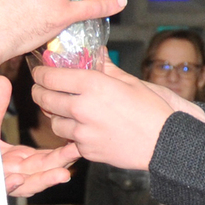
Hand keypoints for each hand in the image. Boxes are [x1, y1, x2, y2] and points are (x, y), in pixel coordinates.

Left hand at [0, 73, 79, 196]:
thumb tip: (2, 79)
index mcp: (14, 159)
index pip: (42, 158)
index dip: (60, 153)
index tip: (75, 144)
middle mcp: (10, 173)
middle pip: (40, 172)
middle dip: (59, 165)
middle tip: (77, 155)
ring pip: (26, 184)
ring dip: (45, 180)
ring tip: (62, 174)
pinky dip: (10, 185)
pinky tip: (18, 179)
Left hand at [33, 59, 204, 171]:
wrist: (165, 143)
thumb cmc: (152, 110)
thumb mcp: (130, 82)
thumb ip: (107, 68)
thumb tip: (98, 54)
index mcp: (92, 85)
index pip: (50, 77)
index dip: (41, 73)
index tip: (40, 72)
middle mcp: (82, 108)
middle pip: (45, 99)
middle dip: (40, 92)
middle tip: (42, 89)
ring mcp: (83, 132)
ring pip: (54, 122)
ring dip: (56, 115)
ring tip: (64, 110)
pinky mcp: (87, 150)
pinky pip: (69, 140)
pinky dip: (72, 133)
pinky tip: (83, 127)